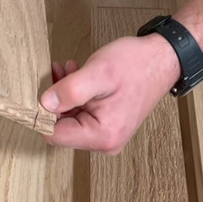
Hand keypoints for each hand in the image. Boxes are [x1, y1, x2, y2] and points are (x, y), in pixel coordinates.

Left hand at [41, 34, 180, 153]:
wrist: (163, 59)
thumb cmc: (136, 65)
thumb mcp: (98, 73)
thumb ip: (70, 90)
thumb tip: (43, 104)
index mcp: (102, 135)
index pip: (55, 135)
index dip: (42, 113)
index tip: (40, 91)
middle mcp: (104, 142)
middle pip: (62, 128)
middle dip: (54, 102)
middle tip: (56, 73)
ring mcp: (107, 135)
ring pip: (70, 119)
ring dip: (64, 96)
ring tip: (66, 70)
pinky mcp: (108, 124)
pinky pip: (81, 114)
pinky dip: (75, 96)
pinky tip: (75, 76)